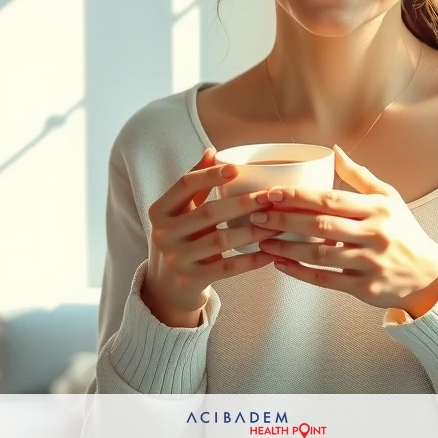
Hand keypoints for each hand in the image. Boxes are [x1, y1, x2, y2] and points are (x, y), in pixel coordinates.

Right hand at [143, 147, 281, 322]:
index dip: (210, 175)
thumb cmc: (180, 239)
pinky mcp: (190, 280)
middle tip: (270, 197)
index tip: (236, 169)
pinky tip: (270, 252)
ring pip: (222, 240)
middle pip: (209, 212)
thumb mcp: (179, 212)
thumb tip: (211, 151)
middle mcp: (164, 234)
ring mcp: (176, 259)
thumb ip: (195, 184)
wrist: (165, 287)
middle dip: (243, 203)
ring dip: (254, 231)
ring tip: (277, 223)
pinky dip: (251, 260)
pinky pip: (228, 268)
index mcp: (160, 210)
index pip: (185, 185)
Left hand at [252, 145, 437, 314]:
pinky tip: (279, 263)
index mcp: (378, 209)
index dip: (298, 196)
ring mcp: (370, 263)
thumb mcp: (389, 198)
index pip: (331, 199)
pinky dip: (299, 272)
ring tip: (261, 240)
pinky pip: (325, 280)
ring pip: (319, 255)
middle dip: (285, 220)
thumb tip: (333, 150)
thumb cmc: (403, 231)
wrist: (429, 275)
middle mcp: (375, 235)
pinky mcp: (365, 288)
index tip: (272, 193)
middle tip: (257, 216)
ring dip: (286, 248)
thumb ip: (359, 176)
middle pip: (321, 226)